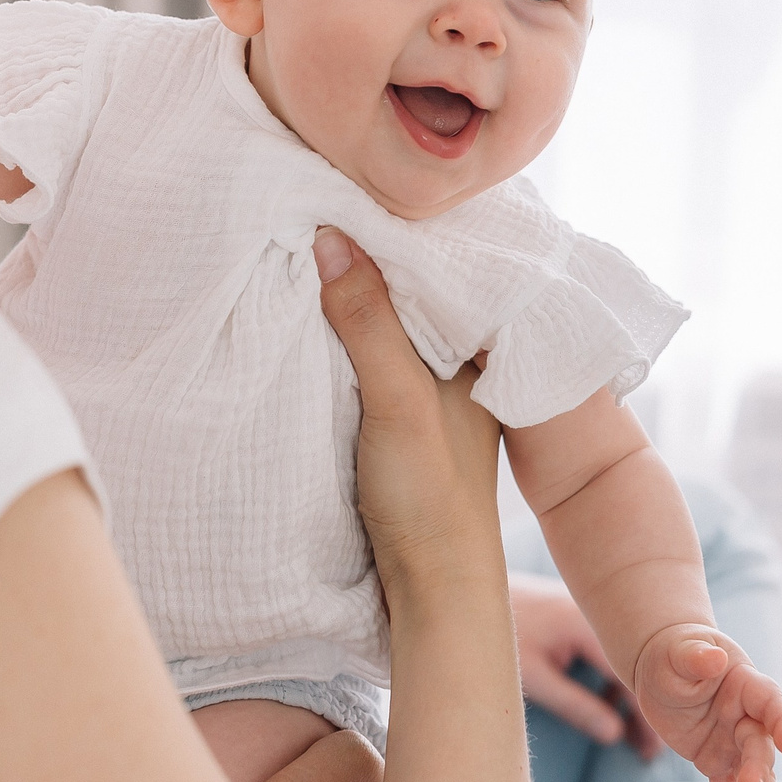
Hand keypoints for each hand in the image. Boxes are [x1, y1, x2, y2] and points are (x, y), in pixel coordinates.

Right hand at [315, 229, 504, 597]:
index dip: (393, 229)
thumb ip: (368, 321)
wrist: (433, 595)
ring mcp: (428, 394)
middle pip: (408, 294)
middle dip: (368, 257)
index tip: (344, 186)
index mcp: (478, 349)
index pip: (436, 267)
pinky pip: (368, 360)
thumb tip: (331, 235)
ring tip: (303, 244)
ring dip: (352, 298)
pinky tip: (312, 320)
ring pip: (386, 326)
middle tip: (311, 202)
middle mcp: (458, 364)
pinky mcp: (398, 422)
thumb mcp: (398, 398)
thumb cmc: (432, 498)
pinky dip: (343, 338)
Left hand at [508, 574, 657, 757]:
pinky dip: (614, 681)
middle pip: (635, 666)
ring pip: (624, 660)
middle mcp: (596, 614)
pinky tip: (608, 707)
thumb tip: (614, 734)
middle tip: (650, 753)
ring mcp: (589, 614)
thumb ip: (573, 705)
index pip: (632, 673)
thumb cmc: (494, 636)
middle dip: (644, 709)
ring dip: (629, 697)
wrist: (467, 596)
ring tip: (635, 740)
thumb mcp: (533, 678)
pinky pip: (609, 651)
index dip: (646, 713)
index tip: (654, 747)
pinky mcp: (579, 618)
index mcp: (587, 625)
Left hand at [632, 623, 781, 781]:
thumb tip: (713, 659)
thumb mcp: (679, 651)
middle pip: (760, 746)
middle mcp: (747, 718)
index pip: (771, 703)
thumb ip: (696, 656)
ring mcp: (734, 744)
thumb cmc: (676, 652)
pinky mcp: (717, 763)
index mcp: (746, 684)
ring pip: (756, 779)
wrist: (664, 668)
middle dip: (759, 768)